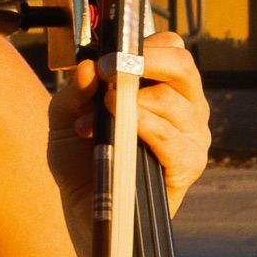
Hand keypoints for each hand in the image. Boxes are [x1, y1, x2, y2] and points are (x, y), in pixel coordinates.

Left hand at [55, 22, 211, 218]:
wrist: (87, 212)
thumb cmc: (82, 162)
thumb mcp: (65, 120)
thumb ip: (73, 92)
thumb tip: (88, 66)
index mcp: (164, 88)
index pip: (171, 49)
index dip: (143, 45)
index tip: (107, 58)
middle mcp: (185, 107)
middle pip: (182, 65)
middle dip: (143, 62)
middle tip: (108, 72)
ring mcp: (192, 137)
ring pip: (172, 100)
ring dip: (131, 102)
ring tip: (99, 115)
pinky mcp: (188, 166)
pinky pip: (172, 138)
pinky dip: (145, 128)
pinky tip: (120, 130)